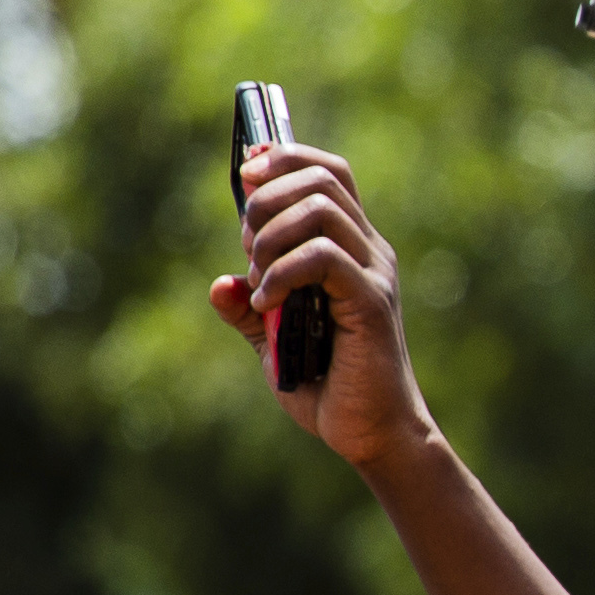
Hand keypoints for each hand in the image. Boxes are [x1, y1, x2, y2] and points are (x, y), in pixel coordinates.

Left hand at [215, 141, 438, 470]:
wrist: (372, 435)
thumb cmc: (328, 388)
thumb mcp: (272, 342)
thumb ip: (249, 308)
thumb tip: (221, 283)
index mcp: (351, 249)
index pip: (327, 172)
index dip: (285, 158)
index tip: (245, 173)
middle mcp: (370, 252)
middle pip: (322, 178)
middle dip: (266, 197)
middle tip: (245, 246)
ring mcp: (374, 274)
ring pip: (320, 208)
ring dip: (270, 235)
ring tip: (257, 278)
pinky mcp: (370, 302)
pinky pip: (322, 257)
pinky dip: (281, 273)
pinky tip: (268, 304)